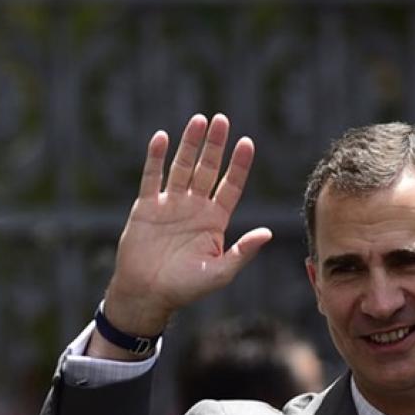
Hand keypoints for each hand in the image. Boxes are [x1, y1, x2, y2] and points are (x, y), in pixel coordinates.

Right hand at [90, 114, 271, 358]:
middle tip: (222, 120)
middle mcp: (194, 207)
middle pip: (207, 169)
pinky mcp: (146, 207)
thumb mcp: (219, 273)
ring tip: (198, 120)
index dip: (239, 165)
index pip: (230, 185)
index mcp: (215, 220)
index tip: (247, 142)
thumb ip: (242, 252)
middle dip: (215, 145)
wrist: (146, 294)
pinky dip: (156, 158)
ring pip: (181, 167)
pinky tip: (162, 138)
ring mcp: (170, 205)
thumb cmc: (185, 288)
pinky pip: (152, 177)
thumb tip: (268, 233)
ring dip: (189, 144)